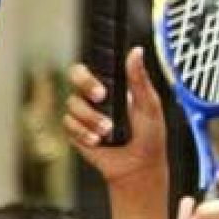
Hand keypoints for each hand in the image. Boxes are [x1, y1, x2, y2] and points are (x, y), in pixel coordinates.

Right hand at [63, 46, 165, 186]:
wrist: (139, 167)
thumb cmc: (149, 137)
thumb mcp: (149, 105)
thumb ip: (139, 79)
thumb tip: (136, 51)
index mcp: (110, 86)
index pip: (92, 67)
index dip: (89, 73)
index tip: (101, 90)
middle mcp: (93, 97)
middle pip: (74, 77)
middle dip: (85, 86)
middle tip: (100, 98)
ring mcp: (83, 114)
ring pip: (73, 104)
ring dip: (91, 118)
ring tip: (108, 131)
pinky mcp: (75, 132)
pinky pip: (69, 124)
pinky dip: (84, 133)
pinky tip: (97, 141)